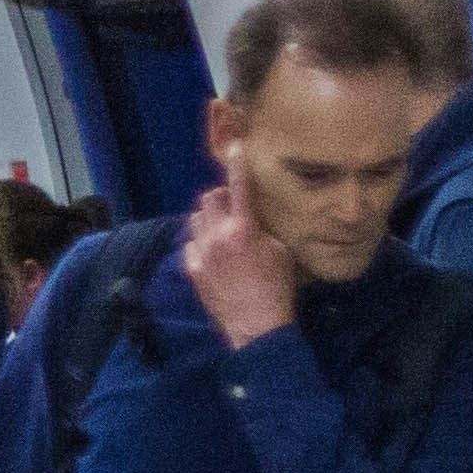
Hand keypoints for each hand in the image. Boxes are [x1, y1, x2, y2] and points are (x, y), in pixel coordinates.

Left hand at [181, 180, 299, 348]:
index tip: (235, 146)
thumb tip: (254, 217)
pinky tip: (216, 254)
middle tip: (237, 208)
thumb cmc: (278, 288)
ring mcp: (200, 252)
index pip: (239, 186)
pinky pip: (191, 243)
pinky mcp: (191, 268)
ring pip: (196, 218)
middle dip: (222, 198)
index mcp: (244, 228)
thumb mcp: (282, 252)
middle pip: (209, 197)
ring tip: (226, 233)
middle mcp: (217, 236)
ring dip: (210, 219)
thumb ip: (264, 228)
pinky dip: (201, 242)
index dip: (237, 164)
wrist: (256, 325)